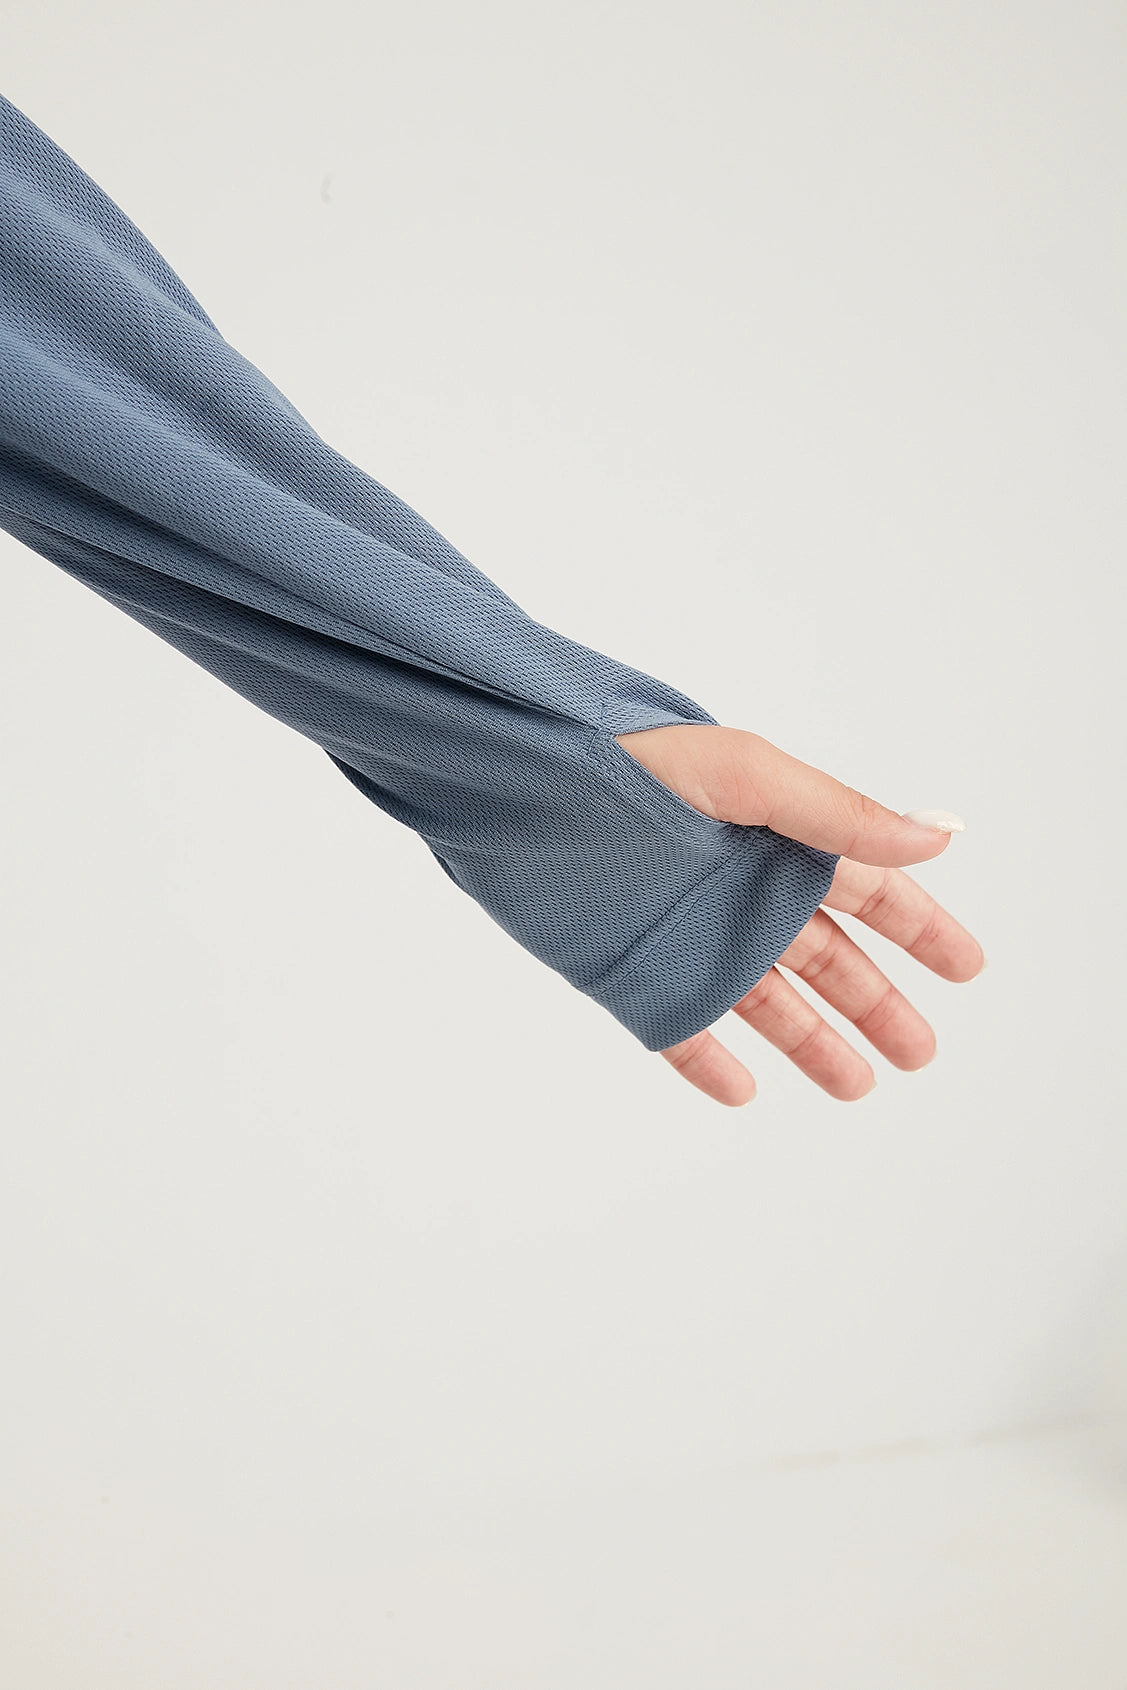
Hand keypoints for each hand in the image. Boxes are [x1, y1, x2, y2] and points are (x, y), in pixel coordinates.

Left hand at [615, 725, 985, 1105]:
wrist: (512, 784)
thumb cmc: (629, 761)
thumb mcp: (747, 778)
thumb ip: (839, 815)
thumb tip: (941, 837)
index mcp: (774, 836)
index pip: (866, 889)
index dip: (918, 927)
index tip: (966, 968)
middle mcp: (736, 889)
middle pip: (826, 957)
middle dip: (876, 1002)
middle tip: (920, 1051)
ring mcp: (685, 934)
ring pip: (765, 1000)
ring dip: (813, 1041)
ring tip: (859, 1085)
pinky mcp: (629, 971)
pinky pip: (678, 1030)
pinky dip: (709, 1061)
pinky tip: (744, 1091)